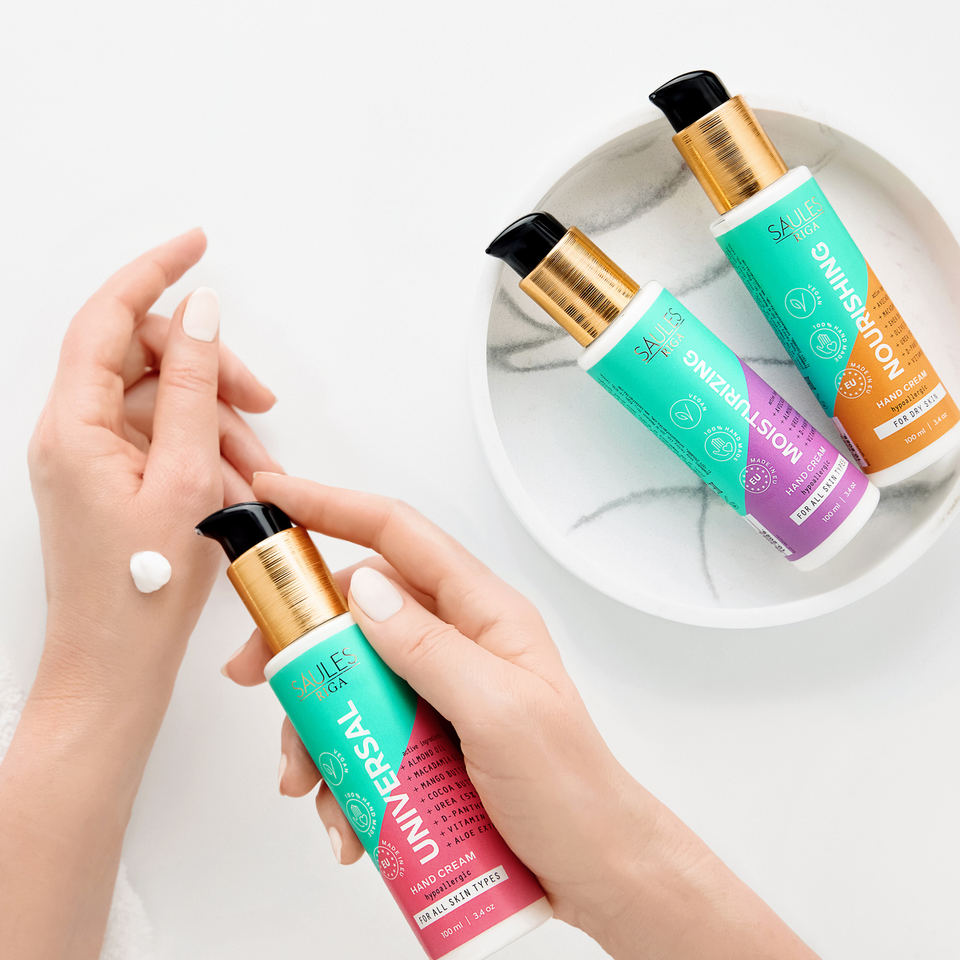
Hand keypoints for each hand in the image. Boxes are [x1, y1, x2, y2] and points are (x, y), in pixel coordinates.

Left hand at [1, 229, 282, 959]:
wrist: (116, 670)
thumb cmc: (139, 596)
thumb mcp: (185, 478)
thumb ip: (193, 388)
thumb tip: (200, 316)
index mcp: (74, 426)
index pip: (109, 318)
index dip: (154, 273)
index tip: (195, 244)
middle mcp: (75, 434)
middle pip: (146, 360)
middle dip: (209, 372)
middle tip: (259, 402)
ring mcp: (94, 458)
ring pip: (165, 402)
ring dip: (217, 423)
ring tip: (249, 474)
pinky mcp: (115, 481)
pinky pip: (166, 439)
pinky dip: (206, 452)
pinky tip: (232, 489)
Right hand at [224, 474, 816, 959]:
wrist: (595, 868)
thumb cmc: (566, 790)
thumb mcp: (497, 713)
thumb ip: (429, 649)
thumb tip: (361, 591)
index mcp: (484, 613)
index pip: (399, 534)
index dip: (332, 505)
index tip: (272, 493)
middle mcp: (457, 640)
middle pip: (357, 609)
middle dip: (299, 642)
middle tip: (253, 678)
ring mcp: (440, 689)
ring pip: (350, 676)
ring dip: (313, 722)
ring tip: (308, 784)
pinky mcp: (427, 736)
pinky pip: (362, 730)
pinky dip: (338, 766)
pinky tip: (342, 816)